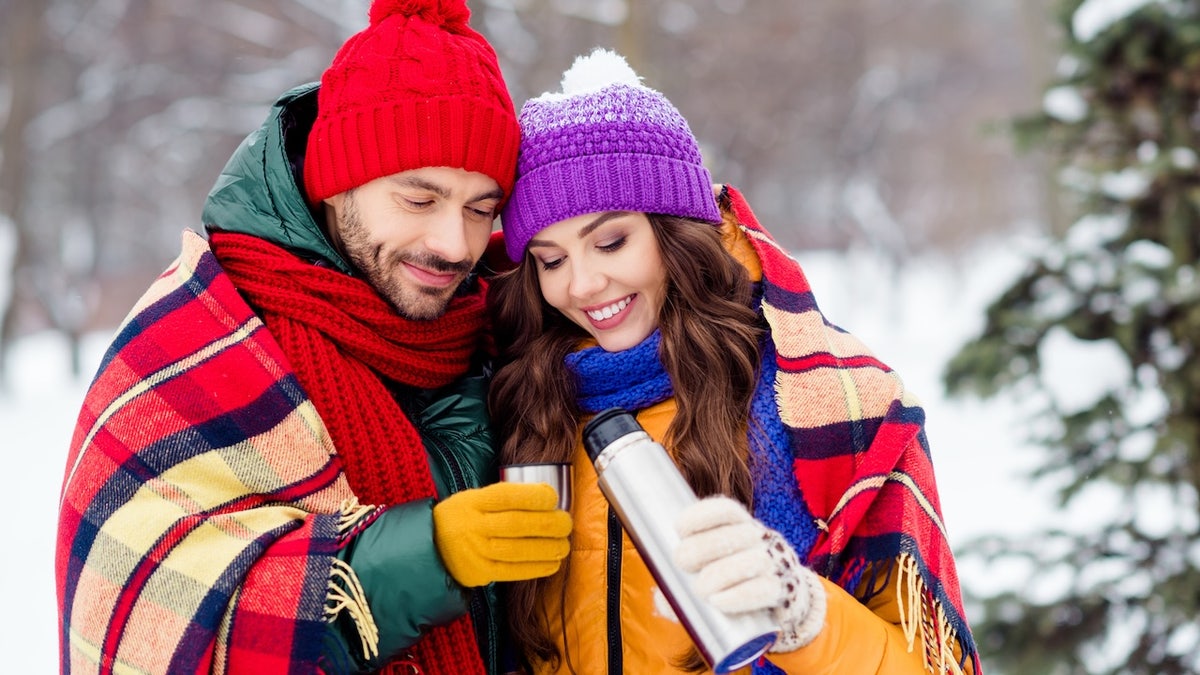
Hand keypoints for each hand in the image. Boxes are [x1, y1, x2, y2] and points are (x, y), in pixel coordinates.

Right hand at [432, 482, 571, 586]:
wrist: (428, 548)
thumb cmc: (461, 519)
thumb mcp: (472, 499)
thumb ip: (503, 498)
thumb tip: (546, 499)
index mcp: (472, 502)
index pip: (507, 496)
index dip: (534, 497)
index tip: (553, 498)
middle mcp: (473, 526)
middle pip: (516, 524)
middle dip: (548, 524)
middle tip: (566, 523)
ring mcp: (476, 551)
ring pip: (518, 550)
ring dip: (547, 548)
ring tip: (564, 545)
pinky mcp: (480, 573)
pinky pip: (513, 572)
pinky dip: (536, 568)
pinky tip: (552, 563)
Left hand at [674, 496, 826, 651]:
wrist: (774, 601)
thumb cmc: (727, 582)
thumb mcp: (704, 571)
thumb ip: (679, 584)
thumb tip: (660, 598)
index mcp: (739, 526)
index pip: (726, 509)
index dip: (701, 515)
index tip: (679, 528)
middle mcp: (758, 540)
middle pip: (732, 535)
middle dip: (702, 547)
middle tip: (681, 562)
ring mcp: (771, 564)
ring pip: (751, 561)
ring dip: (721, 573)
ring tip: (700, 589)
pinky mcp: (778, 590)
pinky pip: (763, 589)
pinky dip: (738, 595)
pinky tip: (718, 601)